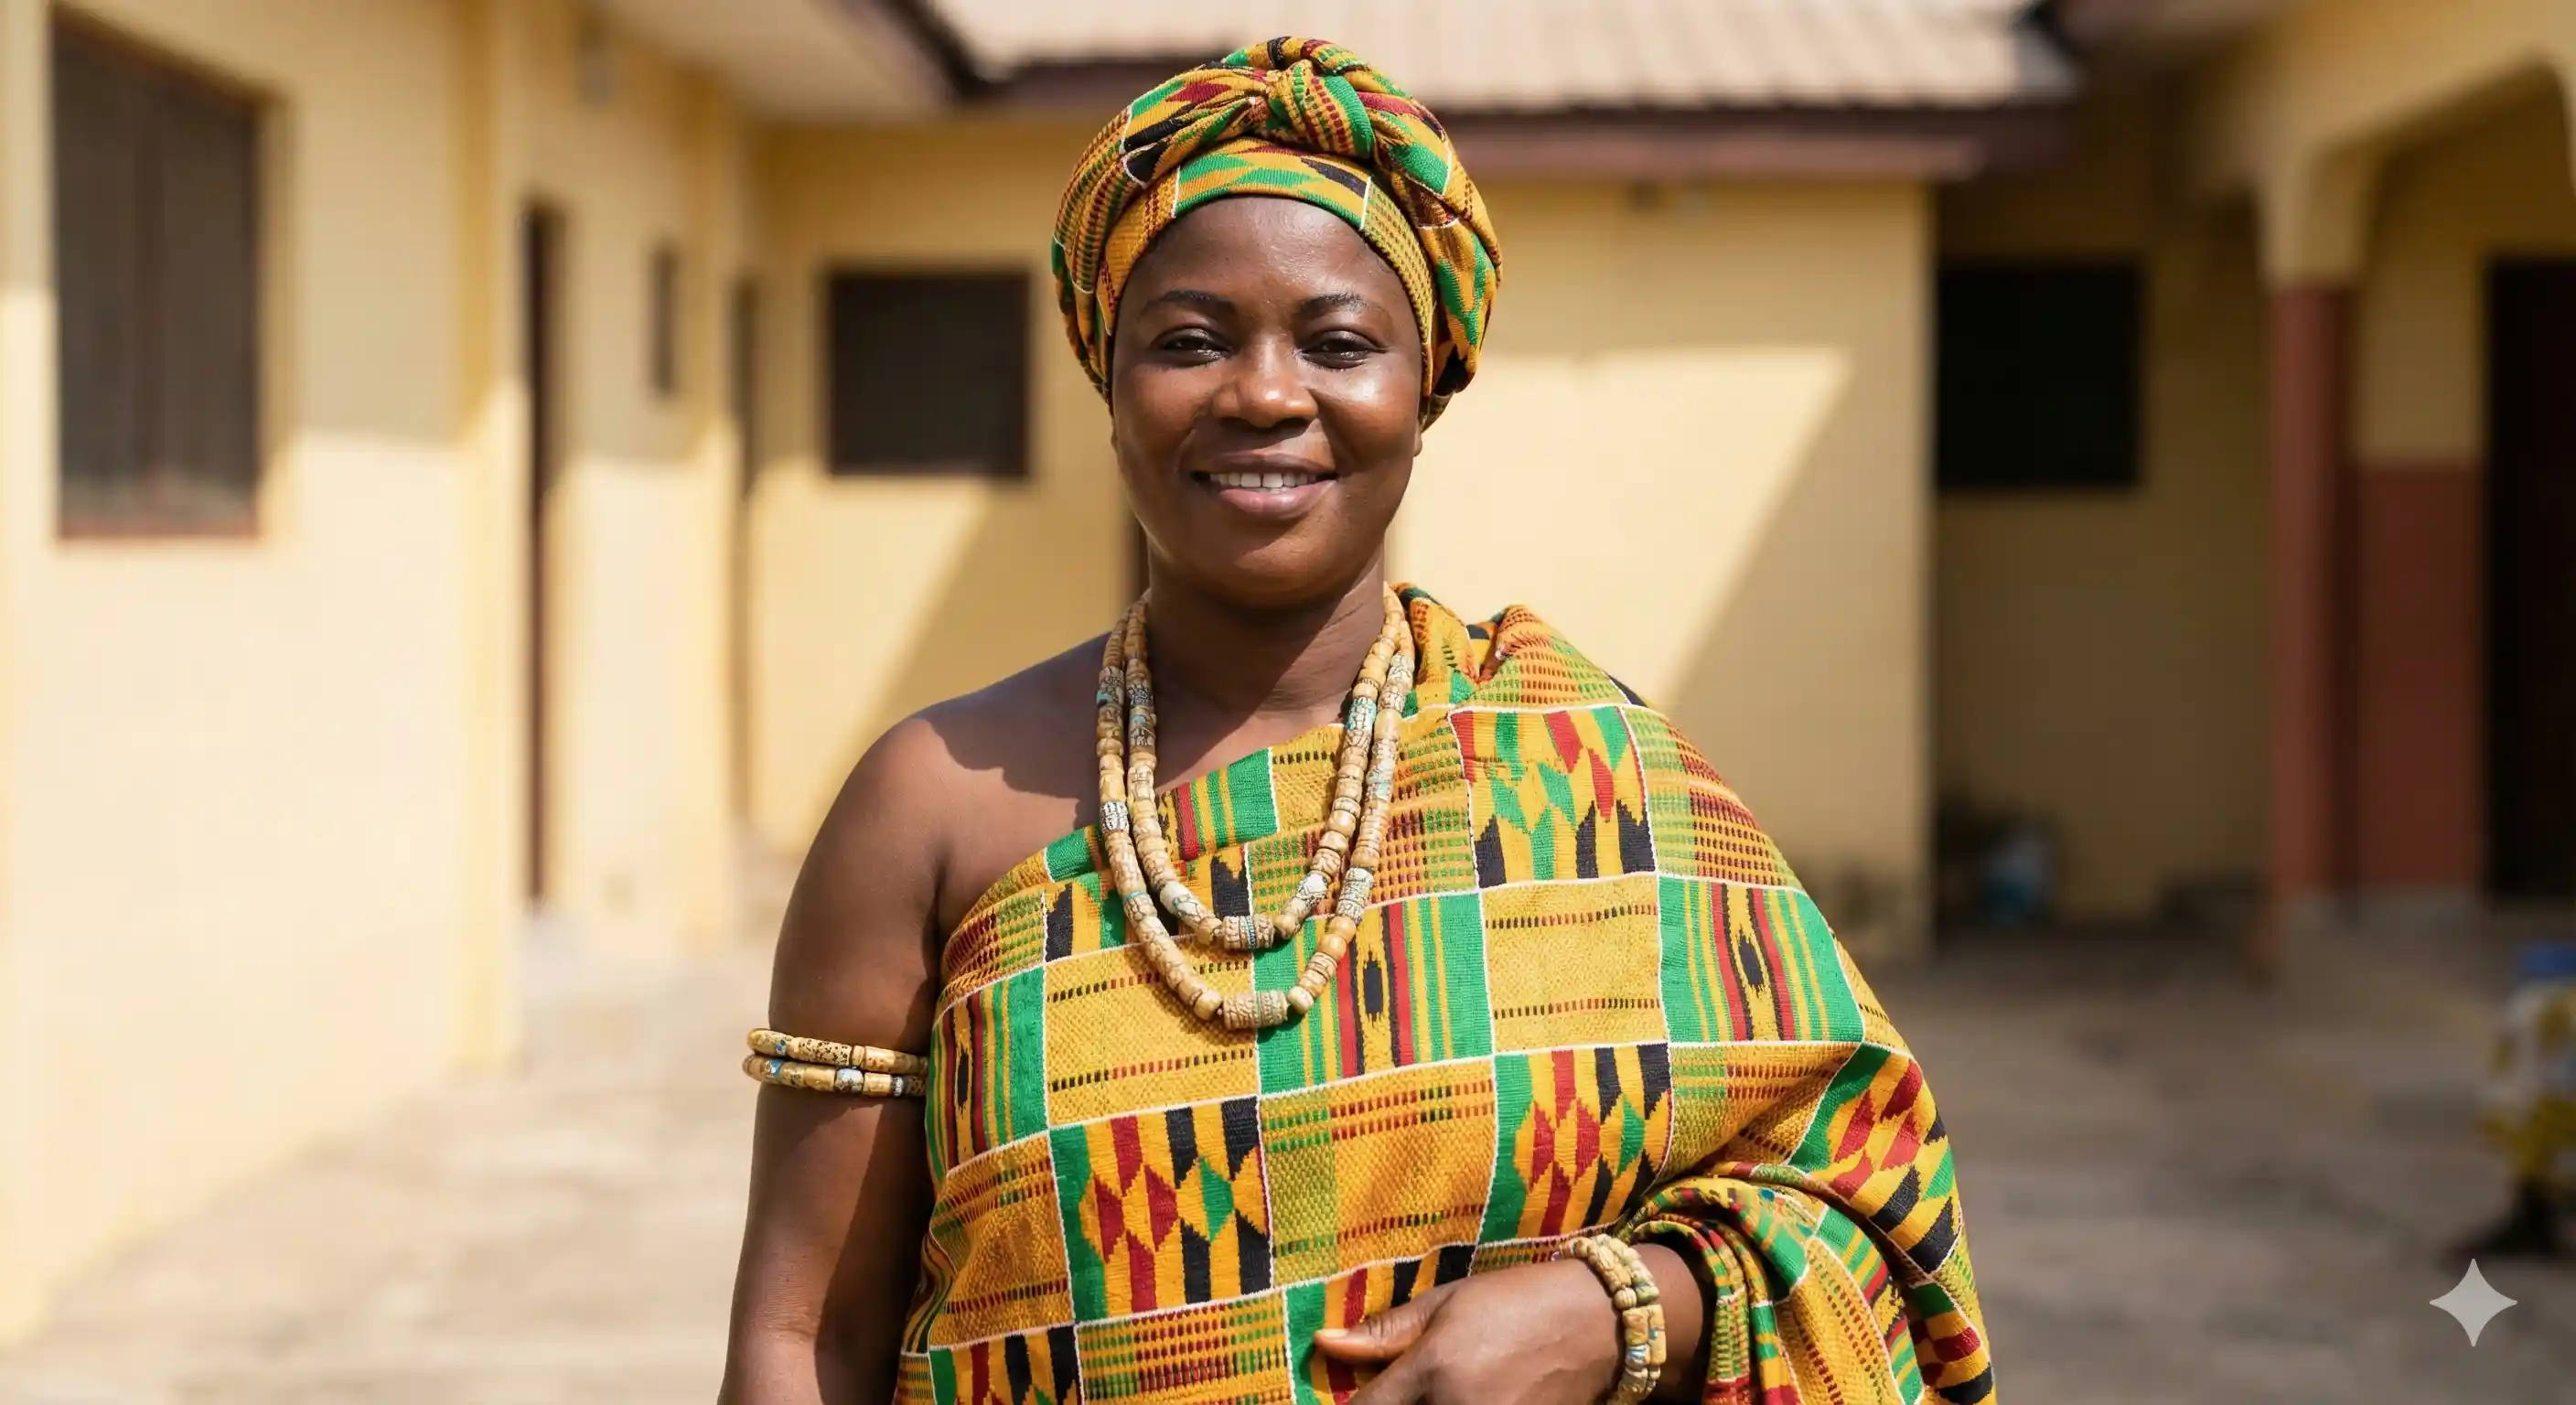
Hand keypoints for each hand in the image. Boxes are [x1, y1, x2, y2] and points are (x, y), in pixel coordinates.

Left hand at [1311, 1259, 1620, 1404]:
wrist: (1597, 1325)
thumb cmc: (1517, 1301)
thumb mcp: (1448, 1303)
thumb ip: (1386, 1331)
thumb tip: (1326, 1343)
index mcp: (1433, 1371)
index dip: (1355, 1403)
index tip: (1360, 1393)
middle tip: (1402, 1388)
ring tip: (1436, 1389)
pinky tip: (1459, 1396)